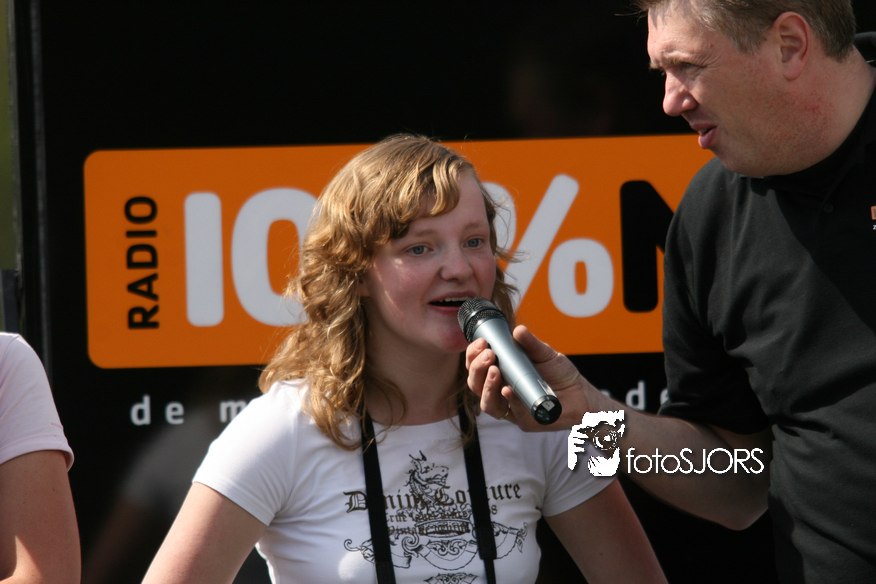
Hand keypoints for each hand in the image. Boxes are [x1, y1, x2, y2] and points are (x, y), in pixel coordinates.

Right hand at [464, 324, 602, 430]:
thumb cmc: (560, 374)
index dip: (473, 356)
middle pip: (476, 385)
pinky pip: (511, 413)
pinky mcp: (524, 421)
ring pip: (487, 403)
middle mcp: (501, 392)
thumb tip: (517, 330)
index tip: (481, 342)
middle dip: (477, 369)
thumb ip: (531, 343)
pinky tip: (507, 390)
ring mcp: (511, 408)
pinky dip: (508, 401)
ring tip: (494, 371)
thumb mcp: (545, 354)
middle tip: (488, 355)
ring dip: (487, 386)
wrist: (581, 394)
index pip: (477, 367)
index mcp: (501, 374)